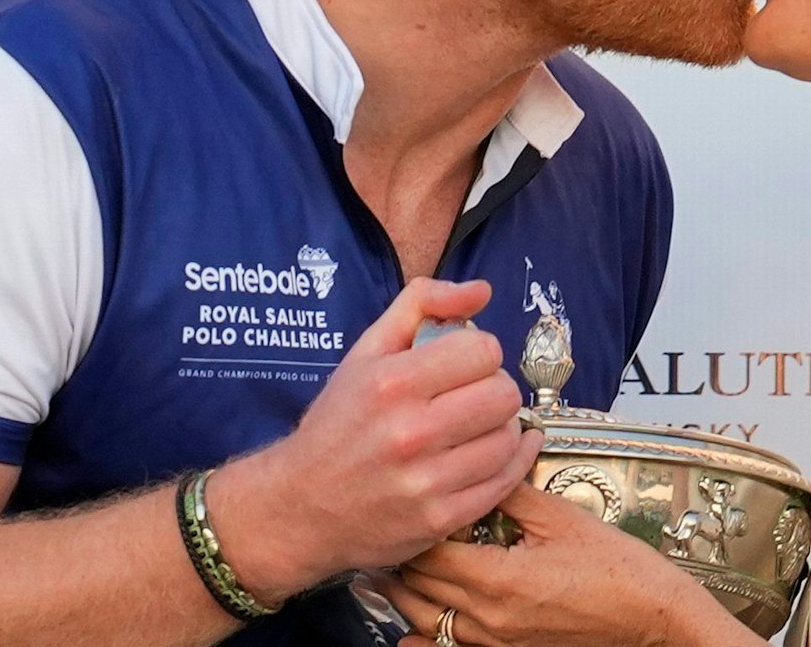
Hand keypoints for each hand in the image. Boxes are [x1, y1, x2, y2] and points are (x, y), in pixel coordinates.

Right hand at [212, 279, 544, 601]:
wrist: (300, 507)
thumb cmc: (338, 424)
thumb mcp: (366, 352)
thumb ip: (423, 304)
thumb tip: (481, 290)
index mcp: (392, 382)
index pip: (484, 350)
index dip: (479, 352)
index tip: (463, 364)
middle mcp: (409, 432)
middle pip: (503, 394)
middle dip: (494, 388)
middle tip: (474, 396)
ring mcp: (426, 481)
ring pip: (507, 438)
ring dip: (501, 428)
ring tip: (477, 427)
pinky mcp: (440, 520)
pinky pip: (504, 482)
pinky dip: (509, 463)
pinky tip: (496, 452)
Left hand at [379, 482, 747, 646]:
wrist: (652, 617)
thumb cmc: (617, 568)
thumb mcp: (563, 517)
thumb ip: (511, 490)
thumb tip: (480, 458)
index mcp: (498, 579)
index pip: (428, 552)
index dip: (414, 527)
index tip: (411, 503)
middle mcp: (488, 618)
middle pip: (417, 590)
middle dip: (403, 559)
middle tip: (396, 530)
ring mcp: (495, 644)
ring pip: (425, 624)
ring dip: (407, 596)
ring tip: (393, 570)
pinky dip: (424, 640)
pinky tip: (412, 630)